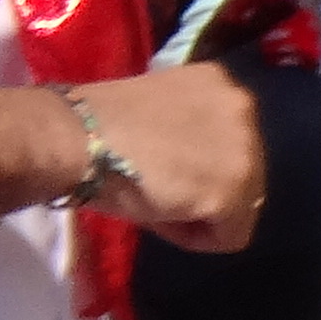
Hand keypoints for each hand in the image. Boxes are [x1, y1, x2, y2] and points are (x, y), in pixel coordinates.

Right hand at [68, 64, 265, 252]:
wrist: (74, 138)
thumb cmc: (94, 122)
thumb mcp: (153, 112)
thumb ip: (182, 130)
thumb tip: (183, 167)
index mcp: (220, 82)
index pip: (227, 136)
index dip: (194, 161)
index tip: (159, 169)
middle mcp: (244, 108)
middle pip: (242, 168)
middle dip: (204, 186)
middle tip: (161, 193)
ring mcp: (246, 152)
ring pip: (240, 203)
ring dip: (201, 211)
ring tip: (159, 208)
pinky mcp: (233, 193)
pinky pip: (229, 234)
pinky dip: (197, 237)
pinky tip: (161, 220)